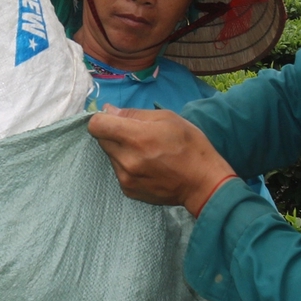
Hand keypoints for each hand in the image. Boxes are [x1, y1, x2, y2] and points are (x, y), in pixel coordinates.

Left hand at [86, 106, 238, 214]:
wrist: (203, 183)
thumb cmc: (190, 146)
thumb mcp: (167, 118)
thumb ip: (134, 114)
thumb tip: (108, 110)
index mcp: (136, 138)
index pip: (96, 125)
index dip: (102, 119)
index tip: (114, 119)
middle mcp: (126, 160)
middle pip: (101, 140)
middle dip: (114, 133)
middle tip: (137, 135)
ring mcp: (125, 178)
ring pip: (110, 155)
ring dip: (121, 150)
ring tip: (146, 153)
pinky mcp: (128, 190)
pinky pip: (118, 171)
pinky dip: (127, 166)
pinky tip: (148, 166)